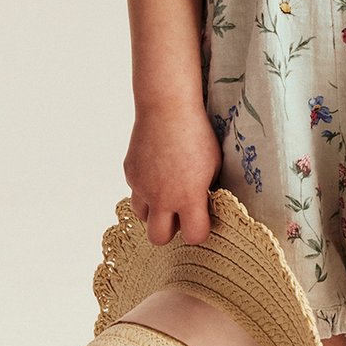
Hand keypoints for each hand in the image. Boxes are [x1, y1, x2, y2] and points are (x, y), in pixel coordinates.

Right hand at [124, 104, 221, 246]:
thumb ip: (207, 191)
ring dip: (154, 213)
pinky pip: (136, 193)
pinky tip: (157, 173)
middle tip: (181, 213)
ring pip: (142, 218)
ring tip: (167, 195)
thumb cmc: (198, 134)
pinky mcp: (130, 173)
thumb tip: (206, 207)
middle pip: (158, 238)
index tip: (203, 218)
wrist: (167, 108)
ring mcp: (142, 186)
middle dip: (170, 231)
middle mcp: (161, 197)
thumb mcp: (214, 165)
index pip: (194, 236)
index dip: (199, 230)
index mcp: (188, 197)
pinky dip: (145, 190)